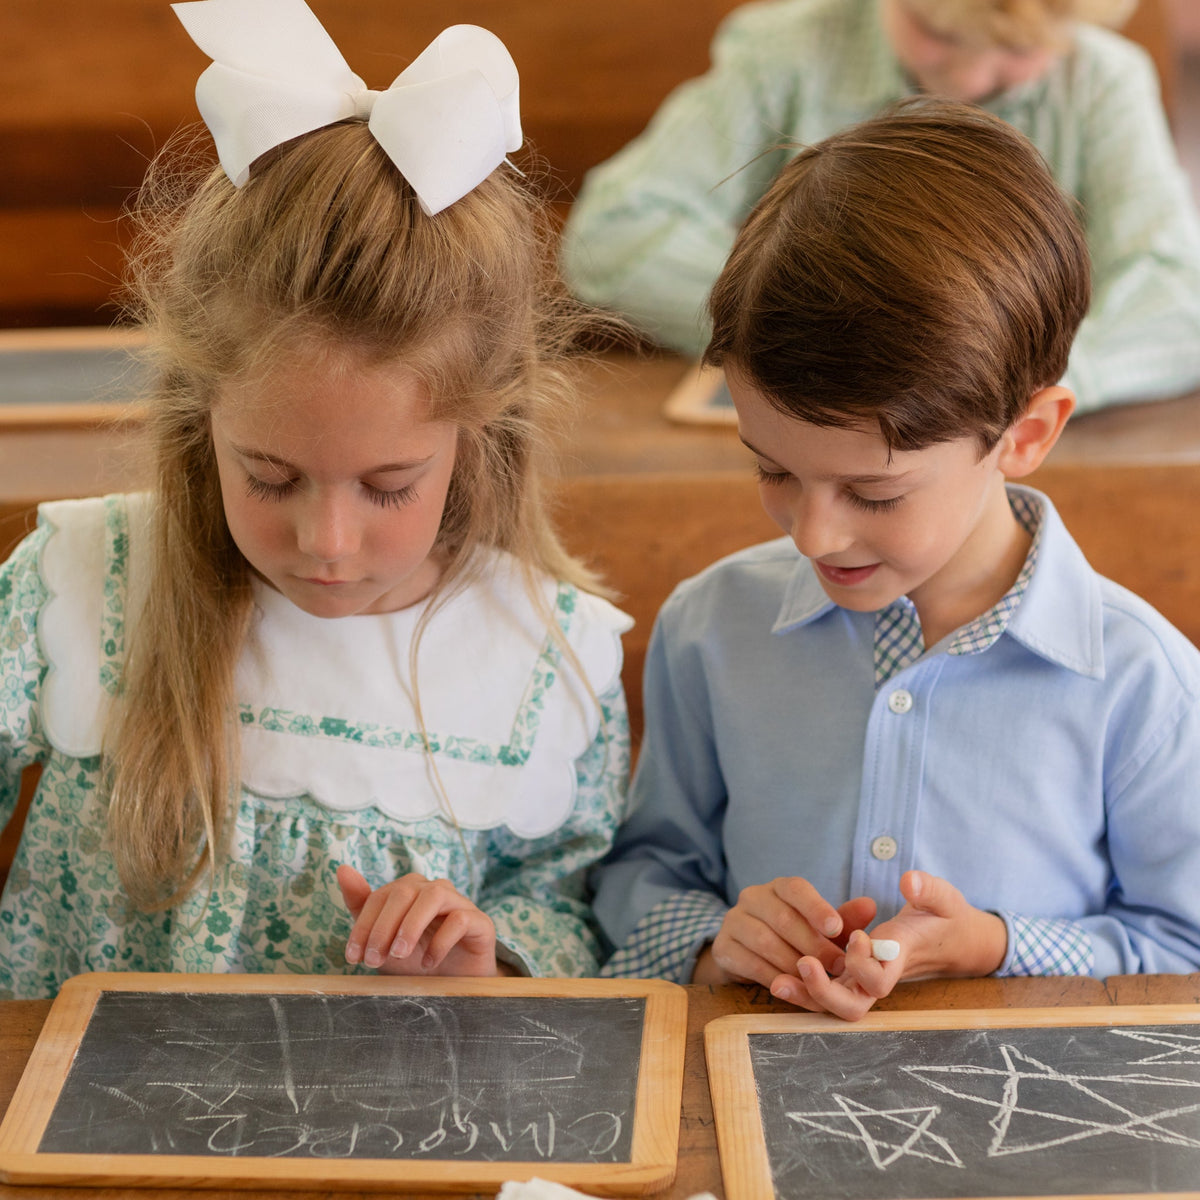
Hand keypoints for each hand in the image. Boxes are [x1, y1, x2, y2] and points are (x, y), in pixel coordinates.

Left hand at [337, 865, 506, 977]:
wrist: (454, 984)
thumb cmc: (417, 958)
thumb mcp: (383, 940)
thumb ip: (361, 906)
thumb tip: (341, 869)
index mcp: (409, 891)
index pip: (381, 896)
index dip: (364, 925)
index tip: (353, 957)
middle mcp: (433, 890)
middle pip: (405, 891)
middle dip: (383, 927)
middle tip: (374, 960)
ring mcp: (459, 903)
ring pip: (434, 895)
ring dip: (411, 925)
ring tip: (399, 955)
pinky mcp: (480, 921)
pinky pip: (460, 918)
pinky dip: (441, 941)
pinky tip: (428, 963)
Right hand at [697, 876, 875, 987]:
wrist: (747, 953)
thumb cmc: (792, 937)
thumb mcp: (820, 928)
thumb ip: (845, 919)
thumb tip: (870, 906)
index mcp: (777, 887)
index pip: (795, 888)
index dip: (816, 907)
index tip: (837, 928)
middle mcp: (752, 898)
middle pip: (783, 918)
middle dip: (814, 945)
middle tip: (838, 967)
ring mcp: (734, 921)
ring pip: (766, 941)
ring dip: (795, 964)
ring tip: (817, 979)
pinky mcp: (724, 948)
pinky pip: (749, 963)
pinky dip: (773, 976)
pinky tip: (791, 986)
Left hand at [768, 870, 1007, 1020]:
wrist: (950, 938)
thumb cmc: (946, 917)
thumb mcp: (944, 899)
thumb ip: (928, 890)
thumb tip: (909, 882)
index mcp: (899, 961)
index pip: (879, 981)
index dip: (863, 964)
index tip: (857, 936)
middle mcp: (878, 979)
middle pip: (851, 1006)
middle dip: (823, 990)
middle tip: (803, 962)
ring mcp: (862, 981)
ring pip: (831, 1004)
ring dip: (805, 994)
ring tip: (777, 979)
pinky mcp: (850, 975)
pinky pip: (824, 990)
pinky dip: (802, 986)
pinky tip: (778, 975)